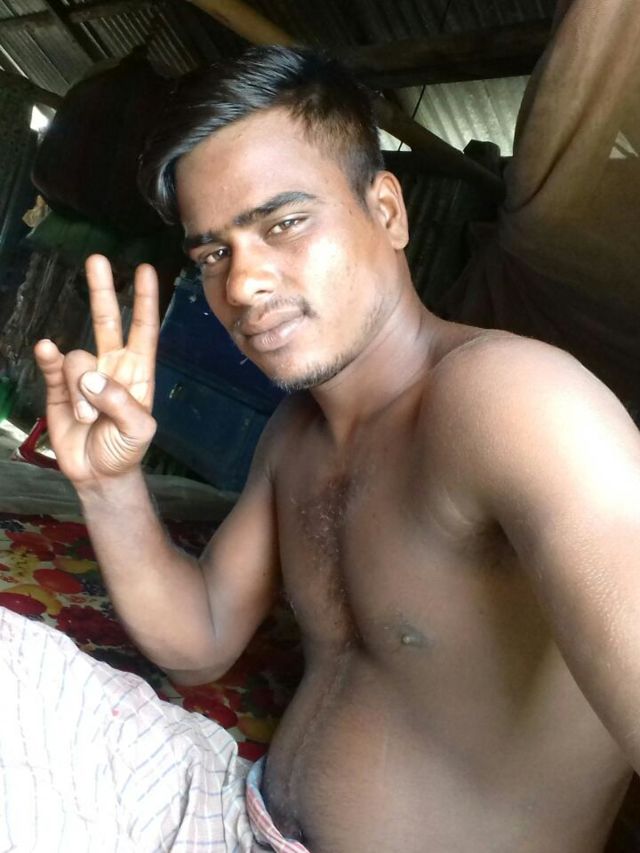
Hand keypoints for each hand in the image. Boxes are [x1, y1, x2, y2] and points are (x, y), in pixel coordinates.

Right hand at [34, 254, 159, 484]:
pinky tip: (46, 349)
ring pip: (77, 358)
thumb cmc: (126, 449)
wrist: (99, 474)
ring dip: (80, 391)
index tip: (146, 270)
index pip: (143, 330)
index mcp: (138, 372)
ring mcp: (83, 376)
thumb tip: (91, 378)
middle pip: (106, 321)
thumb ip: (121, 402)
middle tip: (97, 260)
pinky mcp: (57, 388)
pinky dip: (49, 359)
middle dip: (102, 291)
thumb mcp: (138, 430)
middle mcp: (111, 366)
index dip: (144, 301)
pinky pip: (52, 366)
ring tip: (88, 418)